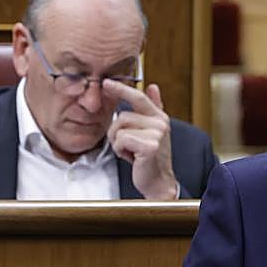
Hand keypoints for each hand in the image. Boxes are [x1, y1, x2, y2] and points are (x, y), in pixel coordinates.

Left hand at [103, 80, 176, 199]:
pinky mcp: (150, 146)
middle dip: (117, 133)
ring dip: (119, 143)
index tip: (106, 83)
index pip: (138, 97)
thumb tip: (153, 86)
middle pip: (122, 116)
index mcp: (159, 117)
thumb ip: (153, 108)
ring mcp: (156, 134)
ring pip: (120, 129)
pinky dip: (121, 151)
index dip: (121, 89)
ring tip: (132, 152)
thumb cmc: (150, 159)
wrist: (158, 183)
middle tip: (128, 147)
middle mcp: (160, 123)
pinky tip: (133, 158)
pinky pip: (122, 140)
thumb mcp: (151, 132)